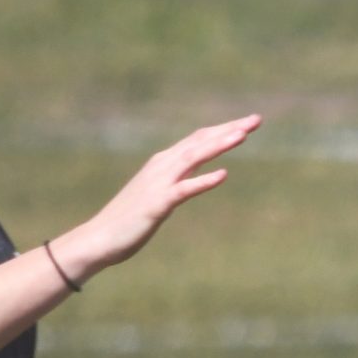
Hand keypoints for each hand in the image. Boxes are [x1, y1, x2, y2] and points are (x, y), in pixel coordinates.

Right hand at [58, 115, 261, 280]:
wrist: (101, 238)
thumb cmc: (130, 218)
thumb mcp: (161, 193)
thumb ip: (179, 179)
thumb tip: (199, 170)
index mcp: (164, 163)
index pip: (198, 140)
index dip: (223, 129)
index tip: (249, 123)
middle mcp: (162, 166)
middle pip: (200, 142)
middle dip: (228, 129)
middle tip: (256, 120)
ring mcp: (159, 183)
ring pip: (193, 158)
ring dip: (218, 145)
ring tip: (242, 135)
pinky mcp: (158, 204)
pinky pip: (184, 189)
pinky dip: (203, 181)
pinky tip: (223, 175)